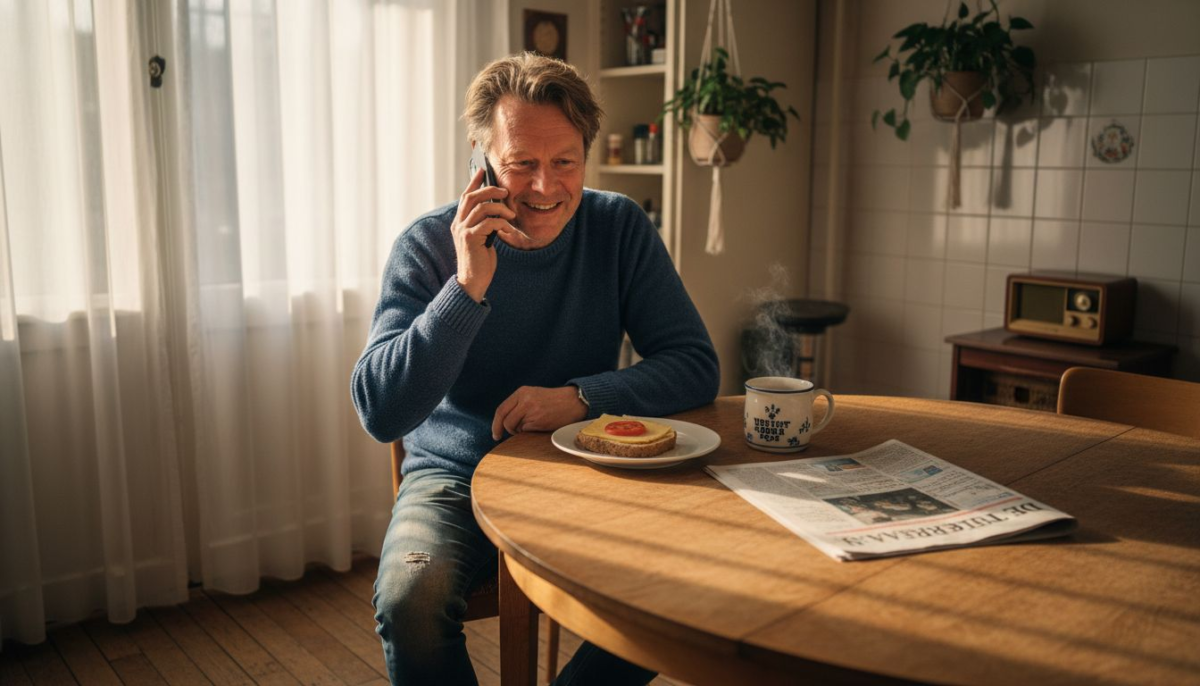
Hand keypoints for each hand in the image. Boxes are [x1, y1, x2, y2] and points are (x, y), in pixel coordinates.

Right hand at [452, 168, 520, 302]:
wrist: (472, 282)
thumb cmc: (480, 261)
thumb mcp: (482, 238)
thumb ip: (484, 224)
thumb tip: (497, 211)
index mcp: (459, 222)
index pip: (465, 197)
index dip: (473, 183)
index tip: (482, 171)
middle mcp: (457, 224)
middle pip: (471, 197)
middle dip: (489, 190)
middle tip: (505, 191)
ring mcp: (462, 231)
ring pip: (481, 208)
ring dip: (500, 208)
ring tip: (511, 214)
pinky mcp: (470, 238)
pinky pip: (488, 223)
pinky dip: (502, 223)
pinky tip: (508, 230)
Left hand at [492, 386, 587, 440]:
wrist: (573, 401)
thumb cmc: (553, 400)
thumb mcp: (533, 395)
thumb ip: (518, 404)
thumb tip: (503, 422)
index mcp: (521, 392)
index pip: (501, 410)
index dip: (496, 424)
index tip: (496, 434)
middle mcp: (524, 400)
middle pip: (506, 421)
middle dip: (508, 430)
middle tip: (515, 433)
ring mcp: (531, 410)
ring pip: (516, 427)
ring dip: (521, 431)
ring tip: (534, 424)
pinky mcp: (539, 420)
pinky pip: (527, 431)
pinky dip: (530, 432)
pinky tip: (541, 425)